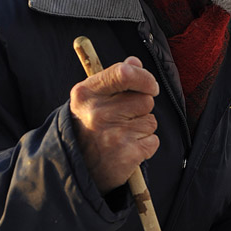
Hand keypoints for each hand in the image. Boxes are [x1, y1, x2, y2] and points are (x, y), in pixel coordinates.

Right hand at [70, 56, 159, 193]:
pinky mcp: (127, 154)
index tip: (151, 86)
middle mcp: (98, 112)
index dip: (144, 78)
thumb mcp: (90, 100)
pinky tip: (127, 149)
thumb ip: (114, 79)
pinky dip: (145, 145)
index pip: (124, 73)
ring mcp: (113, 134)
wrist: (76, 168)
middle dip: (141, 108)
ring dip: (142, 128)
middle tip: (122, 120)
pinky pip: (153, 140)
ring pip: (151, 120)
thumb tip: (135, 62)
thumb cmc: (88, 128)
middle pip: (145, 99)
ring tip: (122, 135)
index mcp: (87, 93)